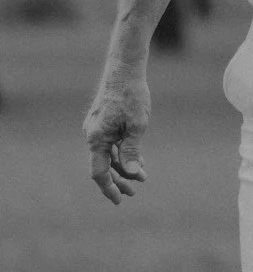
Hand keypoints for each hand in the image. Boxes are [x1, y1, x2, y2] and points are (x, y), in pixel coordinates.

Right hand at [84, 67, 150, 204]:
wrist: (124, 71)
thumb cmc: (132, 96)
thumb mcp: (137, 125)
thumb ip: (132, 150)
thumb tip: (133, 173)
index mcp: (97, 139)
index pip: (99, 172)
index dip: (109, 188)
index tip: (120, 200)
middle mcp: (92, 135)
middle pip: (103, 166)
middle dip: (118, 180)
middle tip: (133, 193)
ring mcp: (96, 129)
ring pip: (108, 155)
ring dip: (123, 167)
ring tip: (140, 178)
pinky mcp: (103, 123)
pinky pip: (111, 144)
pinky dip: (122, 153)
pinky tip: (137, 160)